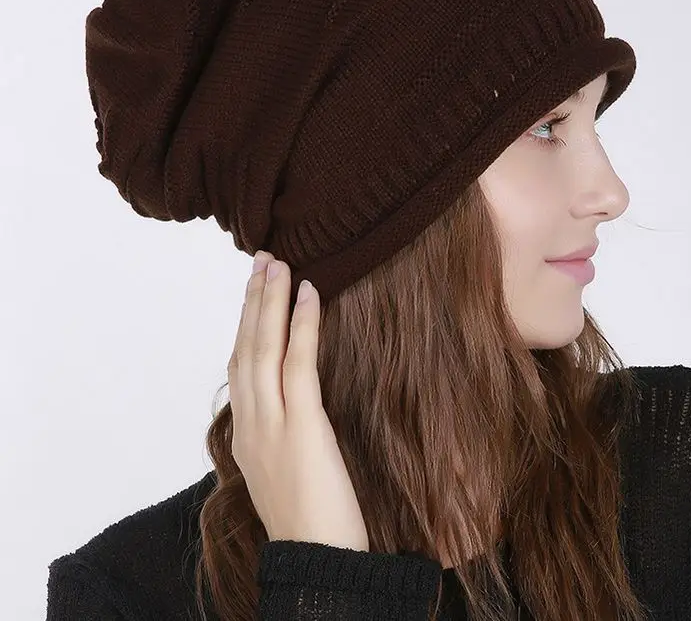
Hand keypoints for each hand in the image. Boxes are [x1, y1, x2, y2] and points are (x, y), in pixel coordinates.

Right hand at [227, 251, 369, 552]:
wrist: (319, 563)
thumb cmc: (310, 521)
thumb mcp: (284, 471)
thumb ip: (281, 434)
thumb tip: (295, 403)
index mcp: (245, 436)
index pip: (239, 369)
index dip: (244, 327)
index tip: (253, 294)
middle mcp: (250, 425)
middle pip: (244, 349)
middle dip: (251, 302)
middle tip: (261, 261)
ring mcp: (271, 425)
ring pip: (263, 349)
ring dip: (270, 301)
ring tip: (277, 263)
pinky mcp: (302, 426)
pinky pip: (299, 364)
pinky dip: (301, 325)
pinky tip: (308, 294)